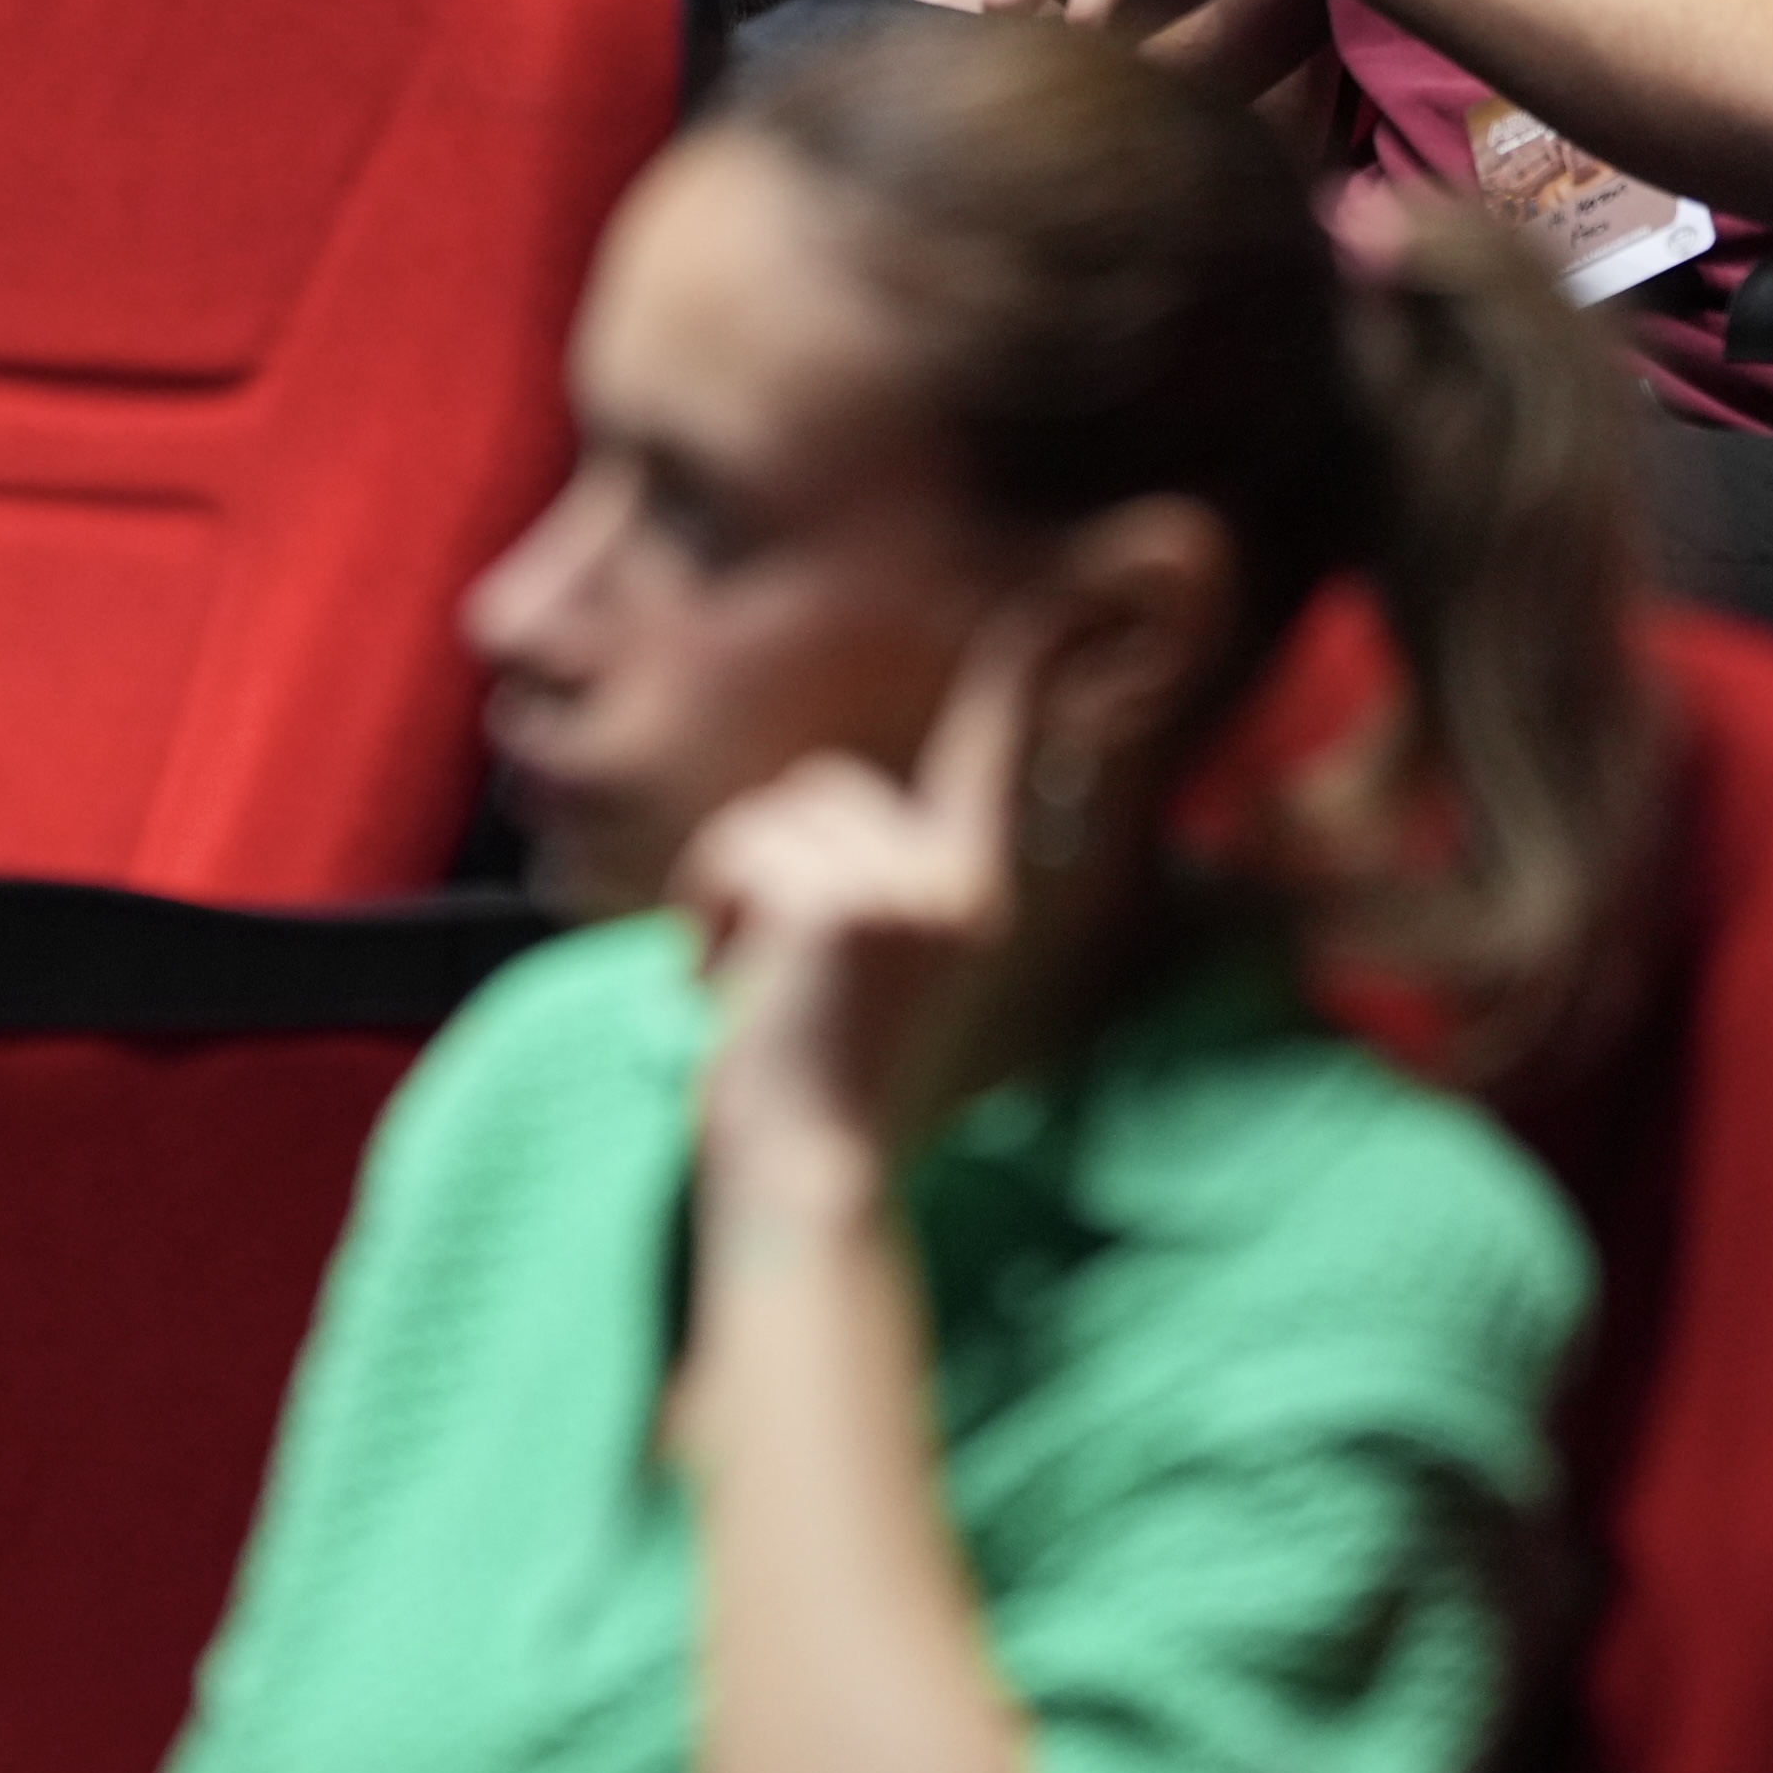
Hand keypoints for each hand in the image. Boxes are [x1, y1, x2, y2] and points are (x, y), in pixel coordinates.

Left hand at [677, 610, 1045, 1219]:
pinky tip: (725, 988)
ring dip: (732, 890)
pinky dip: (709, 910)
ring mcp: (909, 891)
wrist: (803, 1179)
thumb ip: (870, 893)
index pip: (998, 754)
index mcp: (974, 897)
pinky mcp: (845, 904)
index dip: (1028, 666)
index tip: (1064, 593)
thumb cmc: (814, 1091)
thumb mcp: (859, 975)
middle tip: (753, 968)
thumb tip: (829, 814)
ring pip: (777, 818)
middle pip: (831, 789)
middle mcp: (963, 885)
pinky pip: (741, 853)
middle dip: (770, 859)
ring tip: (743, 986)